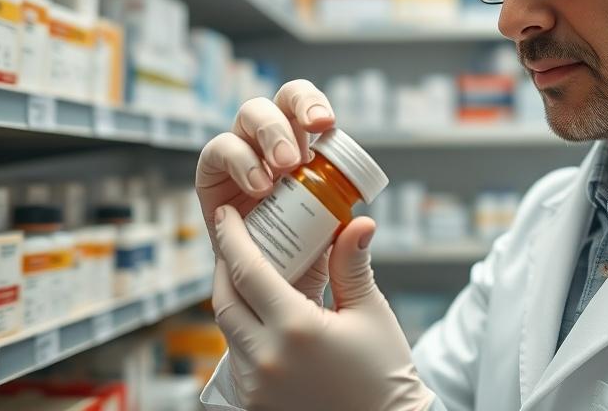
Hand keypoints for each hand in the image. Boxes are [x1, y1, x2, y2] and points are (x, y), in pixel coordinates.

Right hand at [196, 80, 336, 302]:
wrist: (266, 292)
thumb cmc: (305, 261)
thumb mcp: (334, 253)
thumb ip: (350, 245)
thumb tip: (365, 225)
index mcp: (305, 145)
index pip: (307, 106)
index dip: (313, 103)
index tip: (327, 124)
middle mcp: (272, 142)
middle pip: (278, 100)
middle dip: (291, 113)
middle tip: (300, 153)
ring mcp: (241, 155)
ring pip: (248, 114)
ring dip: (267, 134)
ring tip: (282, 170)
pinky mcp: (212, 177)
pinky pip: (216, 151)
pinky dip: (238, 162)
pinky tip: (258, 187)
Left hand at [211, 205, 435, 410]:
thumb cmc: (383, 372)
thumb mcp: (370, 312)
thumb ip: (352, 264)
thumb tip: (358, 223)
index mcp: (296, 329)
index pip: (249, 272)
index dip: (232, 239)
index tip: (226, 216)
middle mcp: (267, 358)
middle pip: (225, 300)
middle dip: (224, 265)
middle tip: (232, 239)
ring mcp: (256, 385)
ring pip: (227, 329)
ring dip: (232, 297)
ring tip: (247, 273)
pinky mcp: (254, 402)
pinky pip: (236, 355)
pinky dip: (241, 328)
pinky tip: (259, 313)